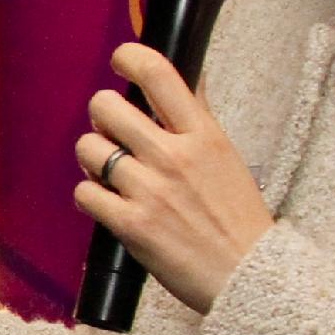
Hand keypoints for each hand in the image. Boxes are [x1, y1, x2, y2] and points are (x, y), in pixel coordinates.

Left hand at [72, 43, 272, 312]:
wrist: (249, 277)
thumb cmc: (238, 218)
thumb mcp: (227, 156)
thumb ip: (199, 116)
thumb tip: (188, 78)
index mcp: (203, 134)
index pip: (158, 73)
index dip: (128, 57)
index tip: (120, 61)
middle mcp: (174, 156)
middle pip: (106, 107)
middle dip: (102, 117)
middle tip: (112, 132)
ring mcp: (150, 191)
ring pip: (89, 148)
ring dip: (92, 158)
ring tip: (109, 172)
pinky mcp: (131, 225)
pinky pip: (84, 193)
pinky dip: (90, 196)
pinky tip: (108, 201)